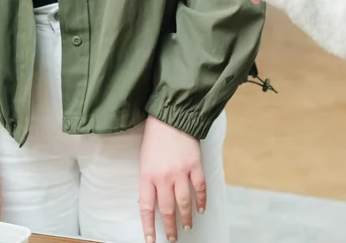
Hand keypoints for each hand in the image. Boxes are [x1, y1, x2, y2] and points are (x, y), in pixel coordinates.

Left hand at [139, 116, 205, 242]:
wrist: (170, 115)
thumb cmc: (154, 135)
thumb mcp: (144, 159)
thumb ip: (148, 179)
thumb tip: (152, 200)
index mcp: (147, 175)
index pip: (147, 208)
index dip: (149, 226)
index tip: (151, 241)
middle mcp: (164, 177)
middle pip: (167, 209)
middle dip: (170, 227)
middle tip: (173, 238)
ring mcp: (180, 171)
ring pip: (184, 203)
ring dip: (186, 218)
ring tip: (188, 227)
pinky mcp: (195, 164)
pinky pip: (199, 188)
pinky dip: (201, 200)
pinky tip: (201, 209)